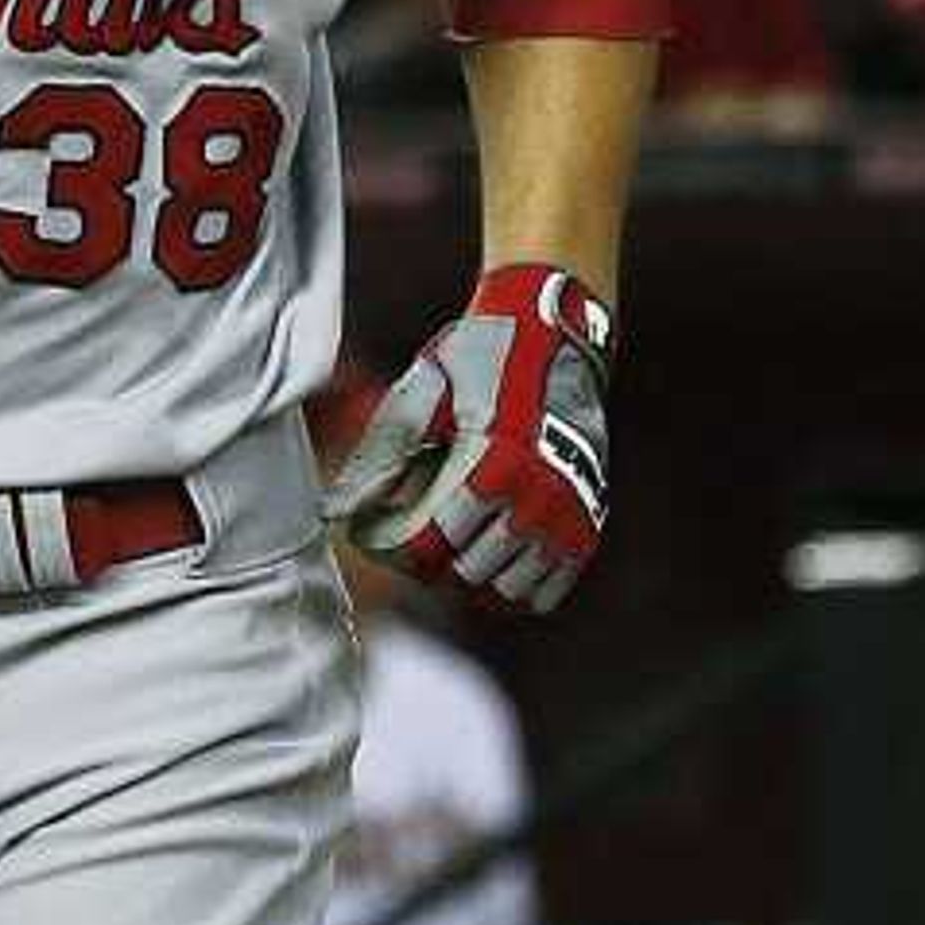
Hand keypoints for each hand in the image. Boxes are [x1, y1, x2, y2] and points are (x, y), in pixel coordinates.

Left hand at [324, 263, 615, 616]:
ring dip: (467, 579)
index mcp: (495, 464)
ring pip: (505, 591)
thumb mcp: (424, 391)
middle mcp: (539, 497)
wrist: (562, 333)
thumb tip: (335, 512)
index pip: (429, 544)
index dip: (387, 547)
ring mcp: (569, 515)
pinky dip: (514, 587)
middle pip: (463, 573)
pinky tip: (485, 561)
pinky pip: (547, 591)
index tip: (369, 531)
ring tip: (443, 546)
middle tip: (402, 536)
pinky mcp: (588, 524)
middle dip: (422, 562)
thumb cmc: (484, 355)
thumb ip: (381, 455)